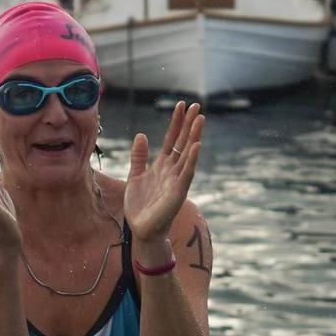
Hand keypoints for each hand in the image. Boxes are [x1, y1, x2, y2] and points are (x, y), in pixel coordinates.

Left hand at [124, 101, 203, 242]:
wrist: (142, 230)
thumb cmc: (140, 206)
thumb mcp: (135, 176)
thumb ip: (139, 157)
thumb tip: (141, 135)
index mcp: (162, 165)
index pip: (171, 139)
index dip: (176, 122)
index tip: (181, 105)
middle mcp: (172, 170)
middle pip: (182, 142)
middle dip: (189, 124)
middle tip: (197, 105)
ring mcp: (177, 180)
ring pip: (187, 154)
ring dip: (194, 136)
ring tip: (200, 120)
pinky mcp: (178, 192)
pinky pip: (186, 173)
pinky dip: (191, 160)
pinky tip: (196, 146)